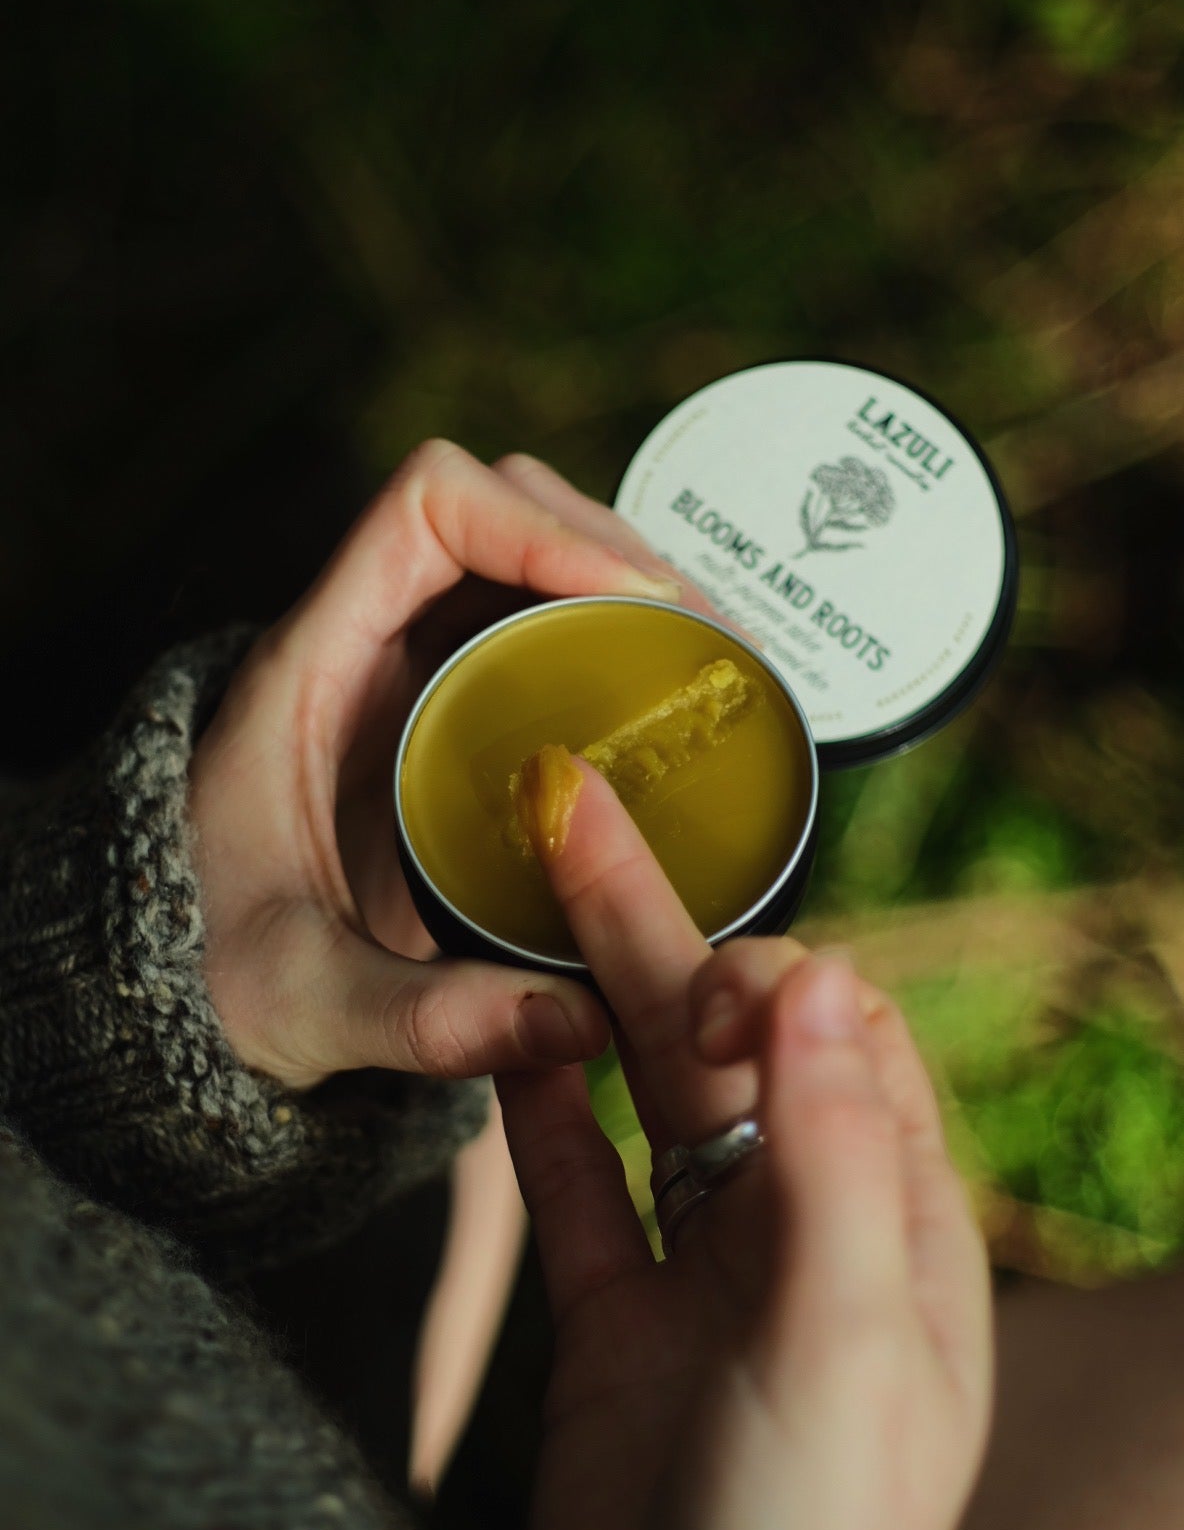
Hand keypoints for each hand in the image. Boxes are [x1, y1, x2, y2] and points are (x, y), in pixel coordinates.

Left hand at [188, 441, 687, 1088]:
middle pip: (499, 512)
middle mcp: (359, 644)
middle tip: (707, 637)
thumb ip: (436, 1020)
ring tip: (709, 657)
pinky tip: (665, 698)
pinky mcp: (438, 716)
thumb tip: (586, 1020)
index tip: (633, 603)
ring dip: (622, 585)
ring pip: (524, 561)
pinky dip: (607, 639)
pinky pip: (532, 631)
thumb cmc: (211, 978)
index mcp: (309, 670)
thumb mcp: (313, 1006)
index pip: (425, 510)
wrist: (168, 988)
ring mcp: (401, 672)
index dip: (538, 527)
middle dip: (612, 550)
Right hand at [498, 758, 992, 1529]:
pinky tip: (509, 1043)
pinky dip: (541, 1114)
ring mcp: (700, 1273)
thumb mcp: (846, 1348)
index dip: (778, 978)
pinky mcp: (617, 1326)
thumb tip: (826, 978)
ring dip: (594, 997)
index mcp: (889, 1225)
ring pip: (646, 1098)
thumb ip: (837, 1159)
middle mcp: (798, 1230)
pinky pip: (575, 1191)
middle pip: (725, 1044)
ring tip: (531, 887)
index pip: (845, 1038)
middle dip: (656, 929)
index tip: (714, 980)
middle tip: (575, 811)